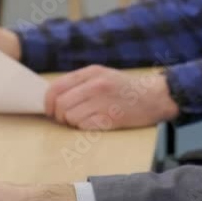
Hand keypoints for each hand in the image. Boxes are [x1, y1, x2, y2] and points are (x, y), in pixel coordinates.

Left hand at [46, 65, 179, 129]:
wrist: (153, 96)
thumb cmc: (125, 88)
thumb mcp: (102, 75)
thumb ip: (80, 81)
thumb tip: (55, 96)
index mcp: (91, 72)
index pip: (56, 87)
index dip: (47, 101)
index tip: (50, 109)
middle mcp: (96, 85)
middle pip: (61, 104)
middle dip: (59, 115)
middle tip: (65, 119)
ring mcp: (103, 102)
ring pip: (71, 117)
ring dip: (73, 122)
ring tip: (84, 119)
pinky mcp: (110, 118)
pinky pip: (85, 126)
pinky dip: (85, 127)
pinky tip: (95, 122)